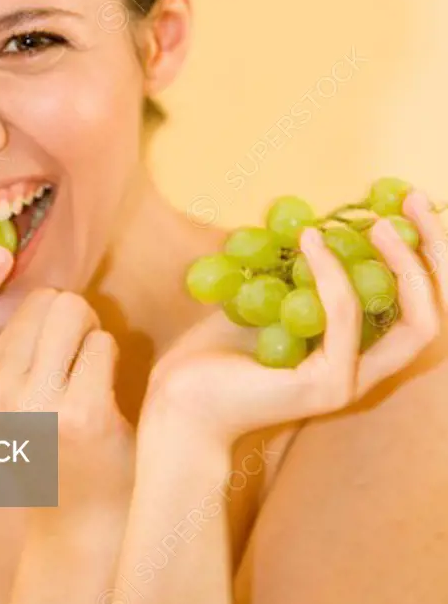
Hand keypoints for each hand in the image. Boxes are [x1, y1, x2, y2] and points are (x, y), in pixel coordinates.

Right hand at [0, 247, 133, 513]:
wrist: (76, 517)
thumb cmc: (39, 440)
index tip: (0, 258)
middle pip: (40, 300)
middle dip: (63, 313)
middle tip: (65, 353)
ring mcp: (35, 407)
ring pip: (74, 312)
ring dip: (88, 330)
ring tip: (82, 367)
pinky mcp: (82, 415)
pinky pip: (102, 343)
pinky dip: (107, 355)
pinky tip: (99, 390)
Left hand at [141, 190, 445, 446]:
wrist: (180, 400)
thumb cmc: (218, 352)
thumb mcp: (267, 297)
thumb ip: (299, 273)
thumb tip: (316, 221)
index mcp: (357, 352)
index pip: (419, 305)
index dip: (428, 254)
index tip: (411, 203)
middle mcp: (365, 371)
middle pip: (434, 316)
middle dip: (437, 254)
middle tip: (415, 202)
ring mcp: (349, 382)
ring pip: (414, 324)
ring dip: (402, 263)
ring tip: (377, 222)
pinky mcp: (326, 386)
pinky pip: (344, 319)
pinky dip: (332, 273)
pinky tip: (310, 240)